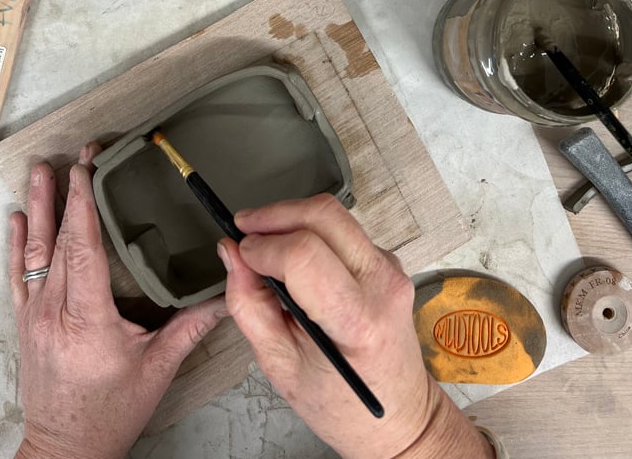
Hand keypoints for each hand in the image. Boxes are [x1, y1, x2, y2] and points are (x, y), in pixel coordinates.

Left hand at [9, 145, 227, 458]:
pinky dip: (17, 244)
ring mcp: (36, 317)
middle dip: (67, 192)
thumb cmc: (109, 413)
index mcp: (88, 320)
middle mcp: (55, 313)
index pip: (84, 250)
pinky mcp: (27, 323)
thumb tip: (227, 296)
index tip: (88, 170)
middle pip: (59, 242)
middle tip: (77, 155)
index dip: (84, 205)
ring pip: (35, 253)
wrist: (65, 450)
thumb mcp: (157, 370)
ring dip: (38, 208)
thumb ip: (190, 328)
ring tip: (40, 171)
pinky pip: (18, 276)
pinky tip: (18, 219)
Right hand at [219, 195, 491, 458]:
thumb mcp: (280, 365)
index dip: (263, 246)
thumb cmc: (342, 404)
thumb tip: (232, 254)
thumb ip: (250, 305)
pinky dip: (309, 232)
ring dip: (291, 219)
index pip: (305, 254)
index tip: (239, 252)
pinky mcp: (386, 261)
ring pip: (333, 215)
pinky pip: (342, 230)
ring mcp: (389, 268)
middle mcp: (382, 283)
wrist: (399, 416)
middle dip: (274, 214)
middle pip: (324, 215)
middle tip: (243, 229)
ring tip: (263, 244)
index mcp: (358, 320)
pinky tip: (291, 258)